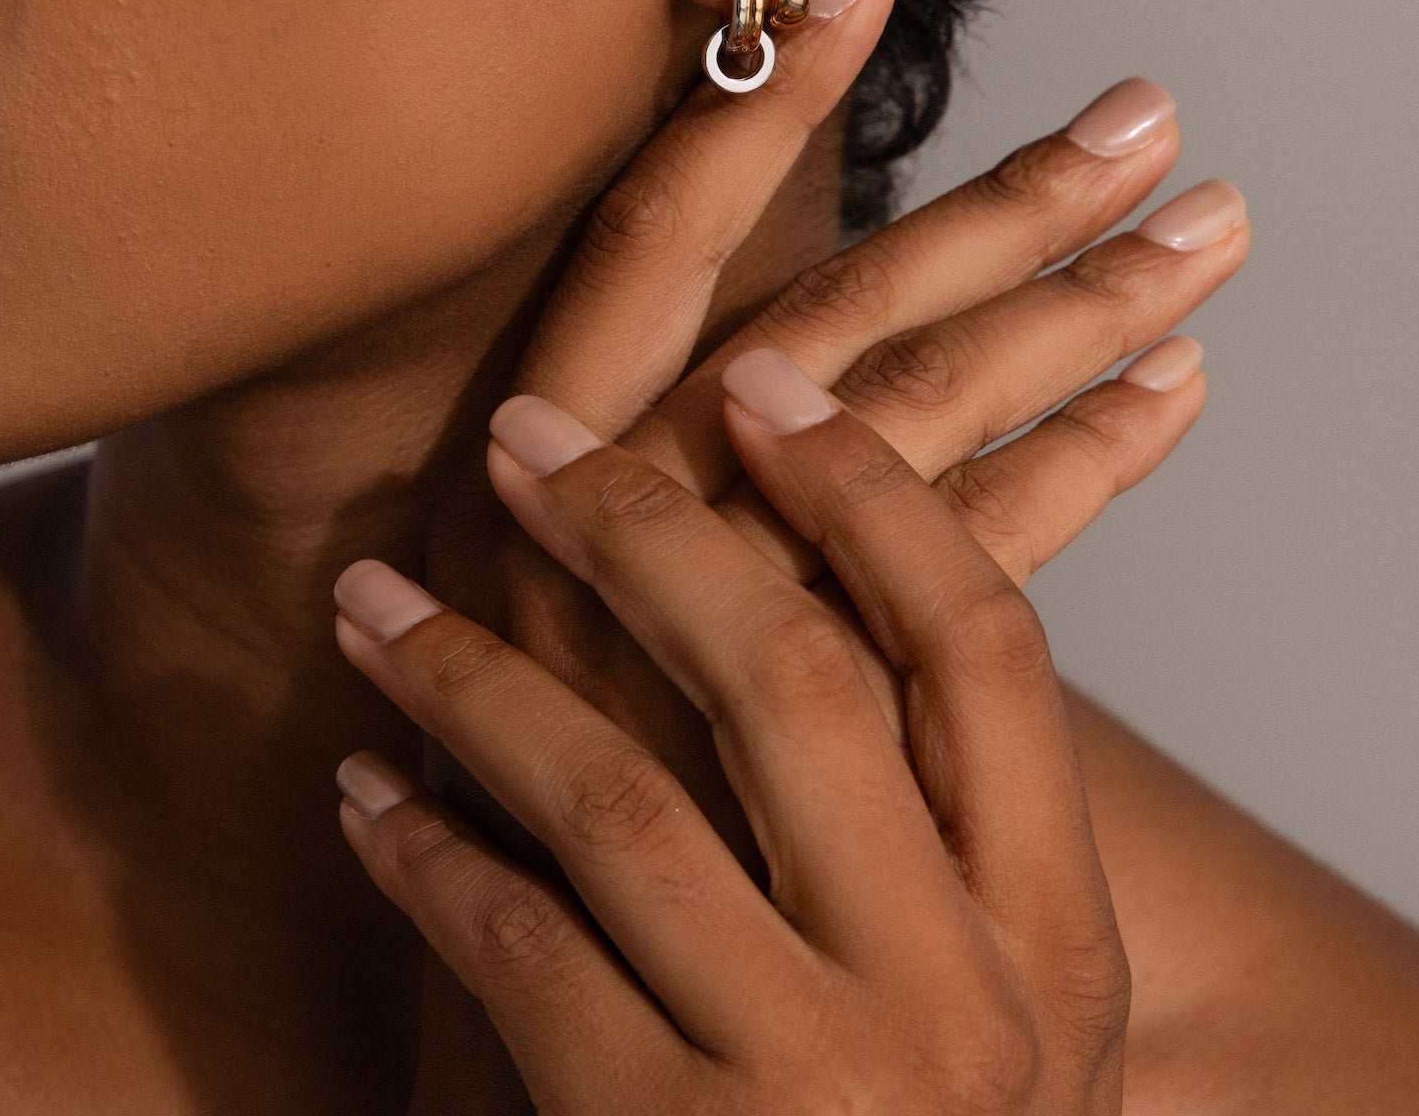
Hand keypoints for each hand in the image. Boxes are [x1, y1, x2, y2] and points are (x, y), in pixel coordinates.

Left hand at [335, 363, 1131, 1111]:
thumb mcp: (984, 1017)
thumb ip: (921, 835)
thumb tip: (819, 577)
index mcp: (1054, 941)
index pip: (982, 648)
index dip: (869, 492)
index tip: (757, 375)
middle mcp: (958, 1007)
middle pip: (798, 682)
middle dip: (648, 529)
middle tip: (526, 434)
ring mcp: (816, 1095)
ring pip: (620, 795)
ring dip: (473, 672)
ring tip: (373, 597)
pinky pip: (514, 947)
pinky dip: (423, 849)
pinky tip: (363, 789)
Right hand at [428, 0, 1244, 868]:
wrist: (532, 957)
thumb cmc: (506, 737)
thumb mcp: (523, 556)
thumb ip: (626, 436)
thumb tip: (745, 305)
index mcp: (548, 444)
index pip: (659, 234)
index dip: (757, 101)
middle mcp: (644, 501)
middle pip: (848, 314)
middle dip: (1008, 209)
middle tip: (1148, 120)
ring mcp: (748, 601)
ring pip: (938, 418)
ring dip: (1082, 316)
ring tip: (1205, 233)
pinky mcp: (836, 702)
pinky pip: (990, 563)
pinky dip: (1088, 470)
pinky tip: (1171, 401)